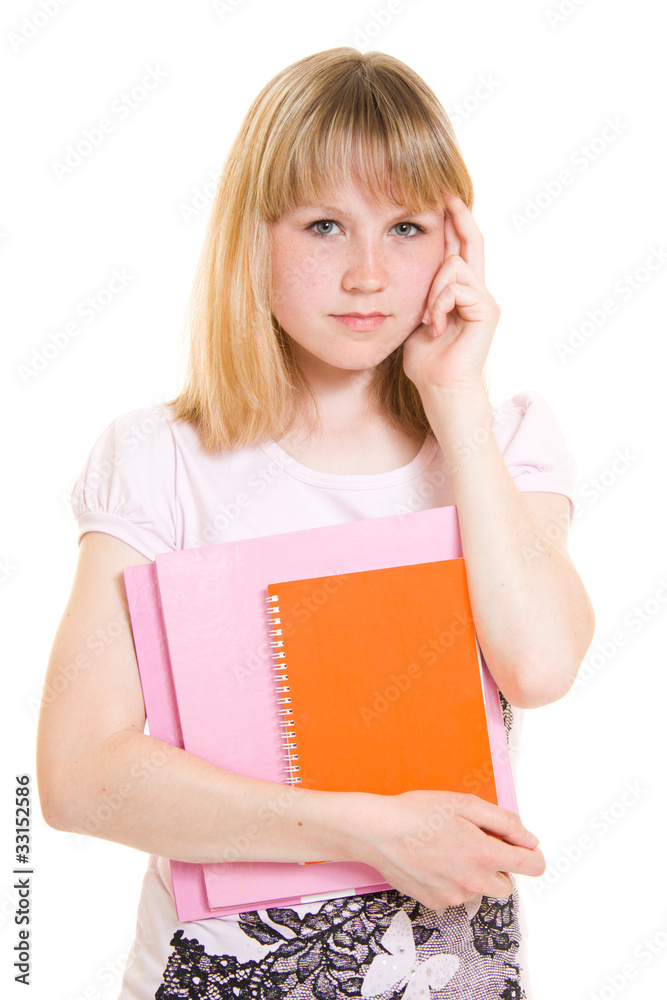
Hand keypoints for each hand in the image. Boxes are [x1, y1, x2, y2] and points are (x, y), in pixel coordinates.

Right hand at [346, 789, 544, 909]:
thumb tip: (529, 839)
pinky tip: (434, 861)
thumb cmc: (417, 813)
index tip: (522, 848)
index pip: (532, 866)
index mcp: (485, 855)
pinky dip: (451, 881)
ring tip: (448, 849)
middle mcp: (473, 882)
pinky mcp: (436, 903)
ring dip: (473, 874)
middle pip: (508, 885)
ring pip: (479, 890)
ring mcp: (454, 896)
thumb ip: (505, 821)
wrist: (377, 832)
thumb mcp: (465, 804)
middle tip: (476, 843)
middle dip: (499, 866)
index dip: (531, 854)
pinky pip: (456, 895)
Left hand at [402, 193, 499, 395]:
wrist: (440, 387)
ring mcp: (485, 299)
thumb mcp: (416, 317)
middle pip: (472, 241)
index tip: (440, 198)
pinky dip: (438, 304)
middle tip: (445, 192)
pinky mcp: (488, 310)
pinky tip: (434, 326)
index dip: (453, 222)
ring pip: (454, 265)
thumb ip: (420, 294)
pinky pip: (457, 286)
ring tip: (426, 319)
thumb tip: (404, 270)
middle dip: (458, 215)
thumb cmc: (425, 360)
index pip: (460, 247)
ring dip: (432, 290)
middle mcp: (478, 291)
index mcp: (461, 291)